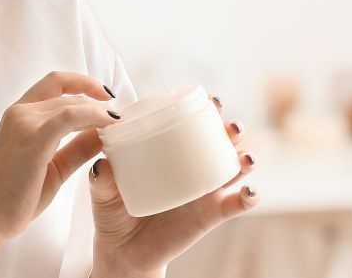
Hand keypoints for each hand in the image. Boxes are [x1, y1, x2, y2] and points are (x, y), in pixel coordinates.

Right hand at [0, 71, 118, 241]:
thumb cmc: (15, 196)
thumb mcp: (54, 166)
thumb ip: (77, 147)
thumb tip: (105, 134)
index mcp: (19, 115)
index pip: (54, 83)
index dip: (83, 83)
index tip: (105, 95)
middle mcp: (19, 113)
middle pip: (67, 94)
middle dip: (98, 101)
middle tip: (120, 118)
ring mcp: (24, 123)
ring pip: (71, 103)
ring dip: (99, 110)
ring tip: (119, 124)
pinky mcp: (33, 139)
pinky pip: (70, 117)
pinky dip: (93, 116)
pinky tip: (110, 125)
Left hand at [88, 93, 259, 277]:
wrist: (122, 251)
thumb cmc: (113, 212)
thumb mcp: (102, 192)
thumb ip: (101, 178)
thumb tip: (103, 164)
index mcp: (168, 154)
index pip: (189, 125)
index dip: (204, 109)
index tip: (211, 100)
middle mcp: (190, 168)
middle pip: (219, 142)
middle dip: (231, 130)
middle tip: (231, 126)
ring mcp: (202, 191)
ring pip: (233, 170)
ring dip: (245, 159)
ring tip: (245, 156)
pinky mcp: (209, 216)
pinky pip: (235, 206)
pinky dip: (248, 197)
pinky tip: (250, 191)